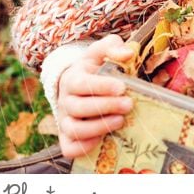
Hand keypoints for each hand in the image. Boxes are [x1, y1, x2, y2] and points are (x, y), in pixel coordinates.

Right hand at [56, 35, 134, 158]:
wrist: (78, 83)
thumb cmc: (95, 67)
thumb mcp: (101, 51)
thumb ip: (113, 46)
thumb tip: (127, 54)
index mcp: (72, 78)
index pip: (82, 84)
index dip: (101, 87)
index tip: (122, 87)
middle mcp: (66, 100)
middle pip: (78, 107)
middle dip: (105, 107)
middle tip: (128, 104)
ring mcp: (65, 120)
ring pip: (73, 129)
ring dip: (97, 127)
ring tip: (120, 121)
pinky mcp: (68, 137)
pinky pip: (69, 147)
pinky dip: (83, 147)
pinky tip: (101, 140)